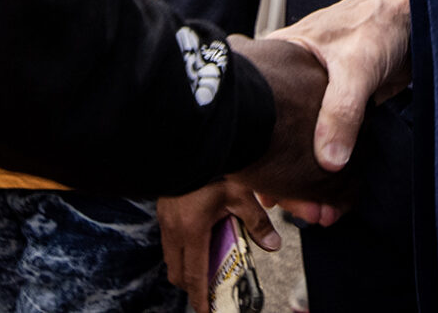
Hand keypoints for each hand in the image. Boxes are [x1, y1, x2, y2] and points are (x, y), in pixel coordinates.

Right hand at [159, 179, 277, 312]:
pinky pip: (170, 242)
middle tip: (209, 291)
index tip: (205, 312)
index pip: (195, 276)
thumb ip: (256, 221)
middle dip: (193, 286)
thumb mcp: (240, 194)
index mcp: (193, 230)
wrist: (189, 142)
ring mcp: (166, 221)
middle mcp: (174, 230)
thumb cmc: (215, 166)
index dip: (200, 298)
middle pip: (179, 273)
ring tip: (206, 268)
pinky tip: (198, 241)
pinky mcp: (164, 211)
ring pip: (172, 258)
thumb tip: (273, 244)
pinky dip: (182, 251)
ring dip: (186, 268)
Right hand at [270, 0, 410, 199]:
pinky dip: (324, 164)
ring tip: (315, 209)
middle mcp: (287, 77)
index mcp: (278, 58)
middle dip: (284, 176)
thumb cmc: (377, 23)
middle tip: (296, 209)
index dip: (258, 154)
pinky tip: (328, 188)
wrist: (409, 12)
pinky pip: (323, 138)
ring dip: (305, 175)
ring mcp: (310, 91)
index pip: (255, 113)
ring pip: (298, 140)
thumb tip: (330, 160)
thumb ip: (342, 110)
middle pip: (275, 134)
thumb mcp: (355, 65)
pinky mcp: (335, 102)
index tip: (267, 190)